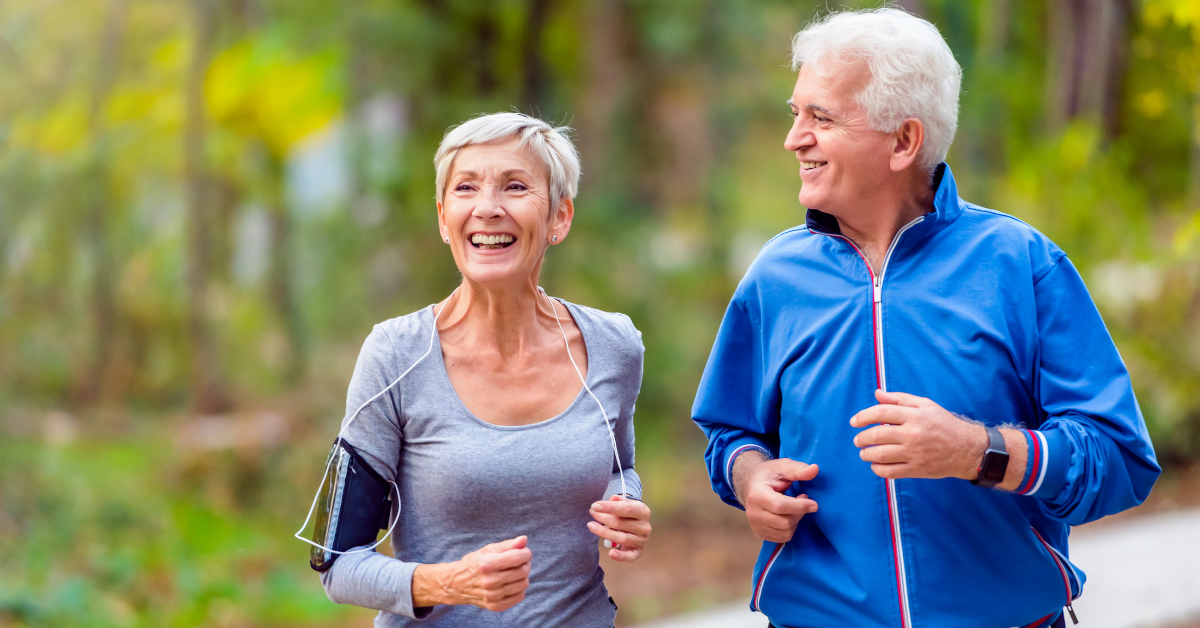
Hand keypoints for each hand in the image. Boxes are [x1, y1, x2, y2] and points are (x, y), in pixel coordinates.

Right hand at [412, 536, 531, 611]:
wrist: (456, 584)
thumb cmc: (474, 564)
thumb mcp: (487, 550)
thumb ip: (507, 545)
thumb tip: (524, 540)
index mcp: (486, 564)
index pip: (517, 558)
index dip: (526, 553)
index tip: (524, 552)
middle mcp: (489, 582)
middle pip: (523, 571)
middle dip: (525, 563)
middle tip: (519, 561)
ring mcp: (493, 596)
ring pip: (523, 584)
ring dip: (523, 576)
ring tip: (514, 572)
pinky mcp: (495, 606)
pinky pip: (519, 596)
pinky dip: (519, 588)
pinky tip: (511, 583)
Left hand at [588, 495, 651, 561]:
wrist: (635, 524)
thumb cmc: (627, 513)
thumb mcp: (624, 503)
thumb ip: (617, 501)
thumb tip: (613, 498)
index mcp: (643, 511)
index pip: (626, 508)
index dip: (609, 507)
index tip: (595, 506)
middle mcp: (644, 526)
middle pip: (620, 523)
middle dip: (603, 518)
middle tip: (592, 513)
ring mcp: (642, 540)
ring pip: (621, 538)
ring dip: (604, 532)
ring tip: (591, 526)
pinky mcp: (638, 552)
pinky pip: (629, 556)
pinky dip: (620, 556)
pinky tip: (611, 553)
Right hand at [732, 454, 818, 542]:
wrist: (750, 484)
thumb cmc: (768, 475)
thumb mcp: (781, 466)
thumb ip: (797, 469)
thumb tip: (815, 469)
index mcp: (756, 495)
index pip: (780, 506)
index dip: (799, 506)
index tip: (814, 504)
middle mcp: (753, 513)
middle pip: (785, 522)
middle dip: (799, 513)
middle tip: (802, 500)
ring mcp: (755, 525)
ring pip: (785, 532)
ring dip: (795, 521)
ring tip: (794, 508)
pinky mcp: (759, 533)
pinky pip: (782, 538)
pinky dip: (790, 528)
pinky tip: (788, 516)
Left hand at [850, 390, 985, 480]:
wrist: (967, 449)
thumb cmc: (944, 424)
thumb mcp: (925, 405)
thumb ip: (899, 399)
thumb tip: (876, 394)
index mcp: (914, 415)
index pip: (880, 413)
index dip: (862, 416)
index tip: (854, 422)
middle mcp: (913, 434)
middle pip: (876, 435)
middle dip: (861, 438)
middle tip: (857, 440)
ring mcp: (914, 453)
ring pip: (880, 455)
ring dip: (866, 454)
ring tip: (864, 453)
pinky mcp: (917, 469)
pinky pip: (890, 472)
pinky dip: (878, 469)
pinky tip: (876, 465)